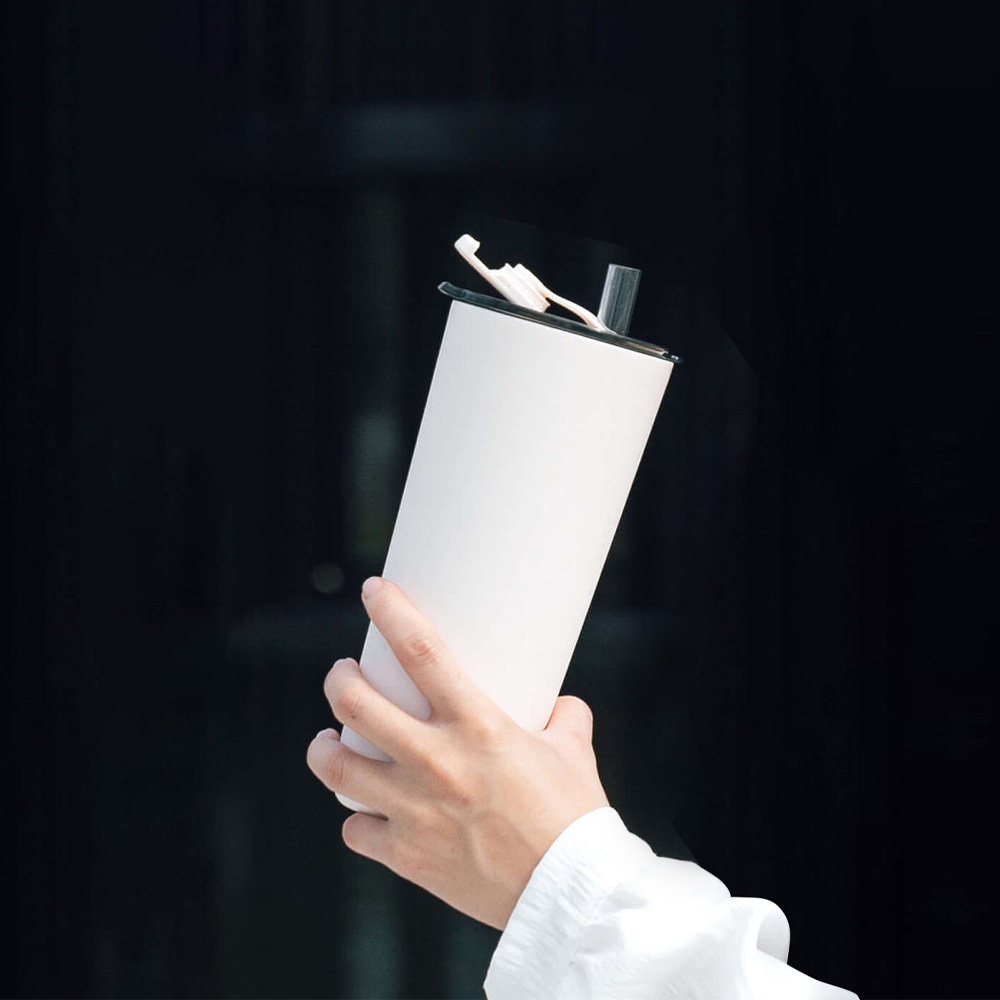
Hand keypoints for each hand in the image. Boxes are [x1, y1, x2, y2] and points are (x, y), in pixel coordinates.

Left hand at [306, 576, 610, 930]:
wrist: (570, 896)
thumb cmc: (575, 817)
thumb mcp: (574, 752)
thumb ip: (563, 718)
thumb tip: (557, 706)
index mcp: (479, 726)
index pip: (420, 650)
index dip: (390, 610)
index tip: (374, 590)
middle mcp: (437, 762)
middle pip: (356, 703)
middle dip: (338, 679)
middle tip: (344, 675)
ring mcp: (414, 811)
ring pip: (336, 766)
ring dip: (325, 748)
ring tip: (330, 740)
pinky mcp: (406, 856)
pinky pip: (355, 830)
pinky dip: (359, 819)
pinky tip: (367, 812)